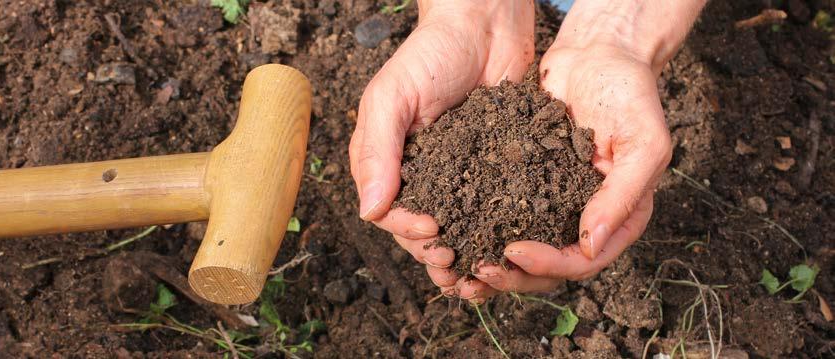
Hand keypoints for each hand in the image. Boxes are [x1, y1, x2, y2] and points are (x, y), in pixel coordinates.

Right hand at [348, 0, 533, 301]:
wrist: (486, 24)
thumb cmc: (431, 54)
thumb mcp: (393, 97)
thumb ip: (378, 152)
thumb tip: (370, 213)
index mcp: (388, 163)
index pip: (391, 213)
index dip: (408, 232)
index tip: (432, 231)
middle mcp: (421, 176)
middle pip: (422, 232)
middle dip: (437, 255)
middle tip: (458, 265)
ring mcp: (459, 176)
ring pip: (457, 230)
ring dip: (466, 257)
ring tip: (481, 276)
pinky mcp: (495, 172)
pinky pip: (492, 212)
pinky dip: (497, 236)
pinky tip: (508, 253)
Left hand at [474, 41, 671, 293]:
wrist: (597, 53)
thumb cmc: (629, 93)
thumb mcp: (643, 143)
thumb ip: (622, 195)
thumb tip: (589, 245)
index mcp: (620, 218)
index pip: (583, 259)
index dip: (548, 264)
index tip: (513, 252)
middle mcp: (586, 218)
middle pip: (549, 267)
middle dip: (514, 274)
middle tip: (477, 268)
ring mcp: (555, 204)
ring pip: (523, 251)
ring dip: (494, 262)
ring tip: (459, 263)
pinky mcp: (527, 185)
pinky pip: (504, 215)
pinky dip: (481, 229)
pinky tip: (454, 231)